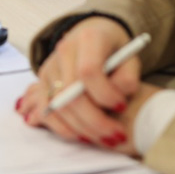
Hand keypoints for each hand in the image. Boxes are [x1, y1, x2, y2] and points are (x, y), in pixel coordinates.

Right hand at [17, 17, 146, 152]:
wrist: (95, 35)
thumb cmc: (116, 51)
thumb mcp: (131, 60)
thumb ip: (128, 79)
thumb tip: (116, 101)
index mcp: (89, 38)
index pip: (88, 71)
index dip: (105, 94)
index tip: (122, 106)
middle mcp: (64, 50)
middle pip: (71, 93)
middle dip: (95, 121)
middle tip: (117, 135)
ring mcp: (50, 66)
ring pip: (59, 106)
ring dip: (83, 129)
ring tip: (106, 138)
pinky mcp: (43, 81)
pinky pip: (47, 111)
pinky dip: (64, 128)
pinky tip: (84, 136)